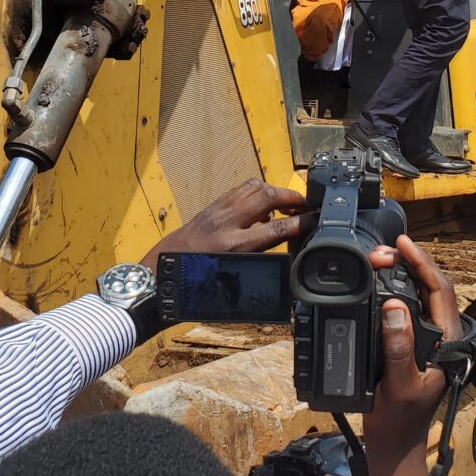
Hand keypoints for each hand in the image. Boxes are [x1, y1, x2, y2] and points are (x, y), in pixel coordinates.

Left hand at [138, 178, 310, 268]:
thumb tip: (282, 258)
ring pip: (253, 188)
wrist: (159, 275)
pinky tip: (261, 204)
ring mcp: (217, 212)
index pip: (276, 229)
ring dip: (275, 192)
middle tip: (305, 206)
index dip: (301, 223)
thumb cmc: (192, 287)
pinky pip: (238, 191)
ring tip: (287, 204)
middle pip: (267, 197)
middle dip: (292, 198)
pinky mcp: (210, 207)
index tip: (316, 220)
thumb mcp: (229, 283)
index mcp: (233, 247)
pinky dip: (256, 192)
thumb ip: (257, 266)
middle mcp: (226, 224)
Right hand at [363, 235, 463, 475]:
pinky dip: (397, 288)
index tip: (402, 243)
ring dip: (403, 273)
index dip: (422, 262)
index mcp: (448, 341)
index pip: (440, 290)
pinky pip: (411, 307)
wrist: (395, 445)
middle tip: (382, 250)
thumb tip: (395, 305)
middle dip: (410, 263)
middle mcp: (444, 336)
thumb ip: (398, 347)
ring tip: (381, 258)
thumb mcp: (398, 384)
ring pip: (422, 295)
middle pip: (432, 287)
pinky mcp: (416, 343)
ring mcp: (431, 339)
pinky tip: (382, 281)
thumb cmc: (399, 419)